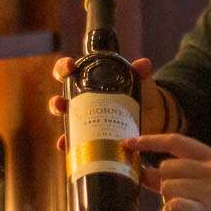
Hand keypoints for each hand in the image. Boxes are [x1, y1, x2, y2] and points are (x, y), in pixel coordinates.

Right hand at [47, 55, 168, 151]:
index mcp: (90, 81)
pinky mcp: (92, 135)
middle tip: (60, 102)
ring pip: (65, 120)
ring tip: (63, 127)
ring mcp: (86, 118)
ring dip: (61, 127)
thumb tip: (144, 64)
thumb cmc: (141, 93)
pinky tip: (66, 146)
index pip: (70, 71)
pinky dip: (68, 143)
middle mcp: (83, 99)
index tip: (70, 66)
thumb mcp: (140, 80)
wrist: (154, 117)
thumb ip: (141, 71)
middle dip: (56, 101)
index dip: (64, 67)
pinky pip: (76, 140)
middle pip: (61, 99)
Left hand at [127, 133, 210, 210]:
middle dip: (164, 184)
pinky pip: (173, 205)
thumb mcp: (209, 184)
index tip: (129, 142)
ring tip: (184, 209)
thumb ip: (179, 176)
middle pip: (167, 167)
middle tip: (178, 198)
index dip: (150, 141)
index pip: (177, 141)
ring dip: (168, 200)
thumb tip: (144, 172)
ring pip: (167, 187)